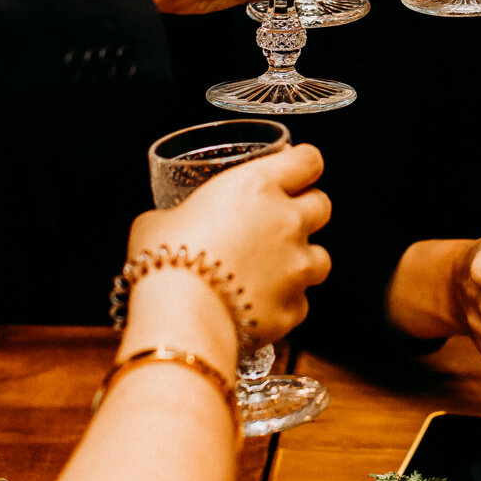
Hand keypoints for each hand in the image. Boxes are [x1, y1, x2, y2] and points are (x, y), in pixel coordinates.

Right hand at [128, 145, 332, 345]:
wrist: (180, 319)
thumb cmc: (166, 263)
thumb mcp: (157, 222)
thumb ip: (177, 215)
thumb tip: (167, 225)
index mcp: (257, 186)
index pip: (307, 160)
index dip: (303, 165)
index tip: (294, 171)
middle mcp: (287, 222)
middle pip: (322, 205)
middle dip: (306, 211)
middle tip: (278, 223)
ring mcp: (297, 267)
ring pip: (321, 257)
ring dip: (301, 261)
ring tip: (270, 272)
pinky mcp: (294, 309)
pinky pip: (300, 303)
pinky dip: (284, 304)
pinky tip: (257, 307)